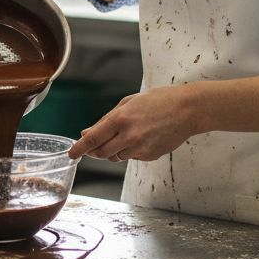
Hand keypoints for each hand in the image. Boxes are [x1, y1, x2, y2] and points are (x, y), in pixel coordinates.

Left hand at [66, 85, 200, 161]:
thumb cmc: (159, 101)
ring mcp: (140, 148)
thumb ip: (106, 119)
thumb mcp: (129, 103)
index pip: (93, 138)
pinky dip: (130, 151)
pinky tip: (143, 137)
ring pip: (116, 157)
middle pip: (101, 153)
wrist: (188, 110)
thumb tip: (87, 133)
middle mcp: (129, 135)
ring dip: (114, 150)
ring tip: (128, 134)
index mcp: (121, 118)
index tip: (71, 154)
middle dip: (94, 152)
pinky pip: (132, 157)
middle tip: (93, 148)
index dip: (79, 148)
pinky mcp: (149, 156)